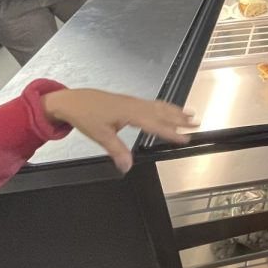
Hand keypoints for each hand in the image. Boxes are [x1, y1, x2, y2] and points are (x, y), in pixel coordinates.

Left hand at [41, 89, 195, 172]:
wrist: (72, 101)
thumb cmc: (85, 114)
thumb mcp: (100, 136)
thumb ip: (117, 151)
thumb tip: (127, 166)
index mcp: (129, 112)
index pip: (155, 124)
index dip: (171, 132)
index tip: (184, 137)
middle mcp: (134, 105)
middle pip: (162, 111)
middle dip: (180, 118)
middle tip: (196, 123)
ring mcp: (132, 101)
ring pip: (158, 105)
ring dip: (174, 110)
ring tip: (189, 115)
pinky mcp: (129, 101)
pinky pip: (152, 103)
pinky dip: (164, 106)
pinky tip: (167, 109)